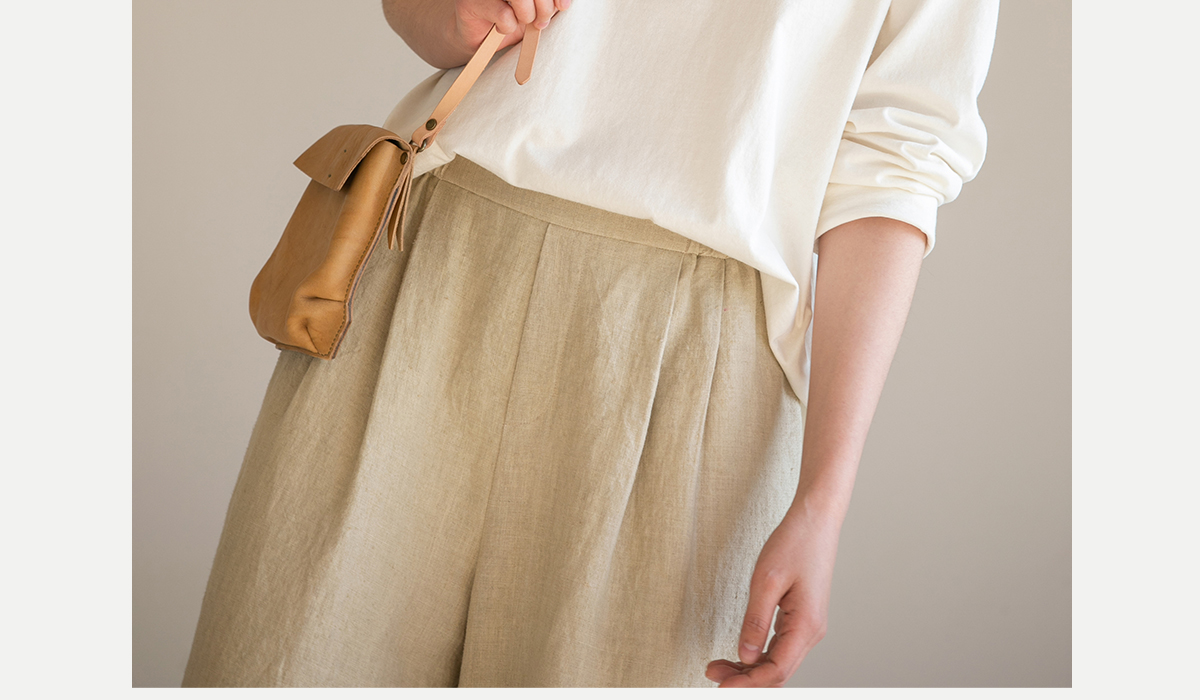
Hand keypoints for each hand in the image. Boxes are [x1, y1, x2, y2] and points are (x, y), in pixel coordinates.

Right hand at [451, 0, 568, 55]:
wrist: (479, 37)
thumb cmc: (508, 17)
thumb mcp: (534, 8)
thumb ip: (547, 2)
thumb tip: (563, 4)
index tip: (562, 6)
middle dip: (544, 8)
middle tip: (541, 22)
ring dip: (527, 16)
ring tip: (521, 22)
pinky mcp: (472, 2)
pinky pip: (504, 16)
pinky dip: (507, 27)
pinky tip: (500, 26)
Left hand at [705, 507, 839, 686]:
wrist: (815, 520)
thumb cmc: (794, 543)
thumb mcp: (766, 580)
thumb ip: (755, 621)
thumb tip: (744, 656)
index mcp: (806, 625)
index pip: (775, 670)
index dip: (747, 684)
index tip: (720, 687)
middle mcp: (811, 631)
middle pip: (777, 672)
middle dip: (745, 680)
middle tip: (711, 674)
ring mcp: (808, 626)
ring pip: (778, 662)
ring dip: (749, 670)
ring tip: (718, 666)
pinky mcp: (801, 618)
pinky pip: (780, 647)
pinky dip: (758, 656)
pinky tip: (739, 655)